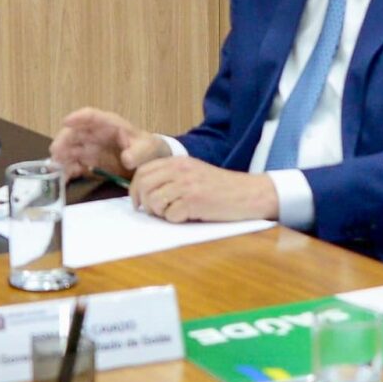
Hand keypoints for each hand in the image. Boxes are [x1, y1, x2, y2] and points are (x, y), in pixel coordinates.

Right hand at [51, 108, 146, 180]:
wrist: (149, 165)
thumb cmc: (149, 151)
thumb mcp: (148, 150)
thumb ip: (139, 153)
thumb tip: (127, 159)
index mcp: (110, 125)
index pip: (91, 116)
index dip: (78, 117)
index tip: (66, 121)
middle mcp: (96, 134)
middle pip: (75, 133)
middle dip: (64, 140)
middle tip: (56, 152)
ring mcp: (91, 148)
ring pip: (70, 149)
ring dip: (61, 156)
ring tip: (56, 166)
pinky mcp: (89, 162)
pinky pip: (74, 164)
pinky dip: (67, 170)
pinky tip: (64, 177)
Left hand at [129, 153, 277, 223]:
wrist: (247, 193)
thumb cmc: (220, 187)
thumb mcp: (193, 172)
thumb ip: (171, 176)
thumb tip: (143, 191)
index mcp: (178, 161)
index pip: (143, 171)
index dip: (135, 189)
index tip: (137, 202)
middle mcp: (180, 170)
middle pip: (144, 186)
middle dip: (143, 202)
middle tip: (152, 212)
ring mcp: (186, 185)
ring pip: (154, 202)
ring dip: (160, 213)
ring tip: (175, 213)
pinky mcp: (194, 201)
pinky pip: (171, 215)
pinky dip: (176, 220)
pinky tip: (189, 216)